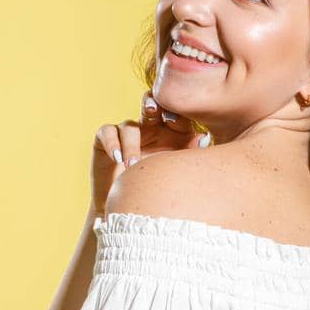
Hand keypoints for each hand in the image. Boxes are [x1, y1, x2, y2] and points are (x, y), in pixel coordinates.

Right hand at [90, 94, 208, 214]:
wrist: (129, 205)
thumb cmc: (158, 185)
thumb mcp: (176, 168)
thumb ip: (190, 152)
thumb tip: (204, 138)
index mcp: (169, 129)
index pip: (173, 113)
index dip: (174, 114)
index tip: (173, 121)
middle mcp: (148, 126)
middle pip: (151, 105)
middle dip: (152, 103)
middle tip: (153, 109)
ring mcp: (126, 130)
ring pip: (129, 126)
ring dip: (131, 146)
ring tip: (133, 165)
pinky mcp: (105, 137)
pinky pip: (107, 132)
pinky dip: (112, 144)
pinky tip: (117, 158)